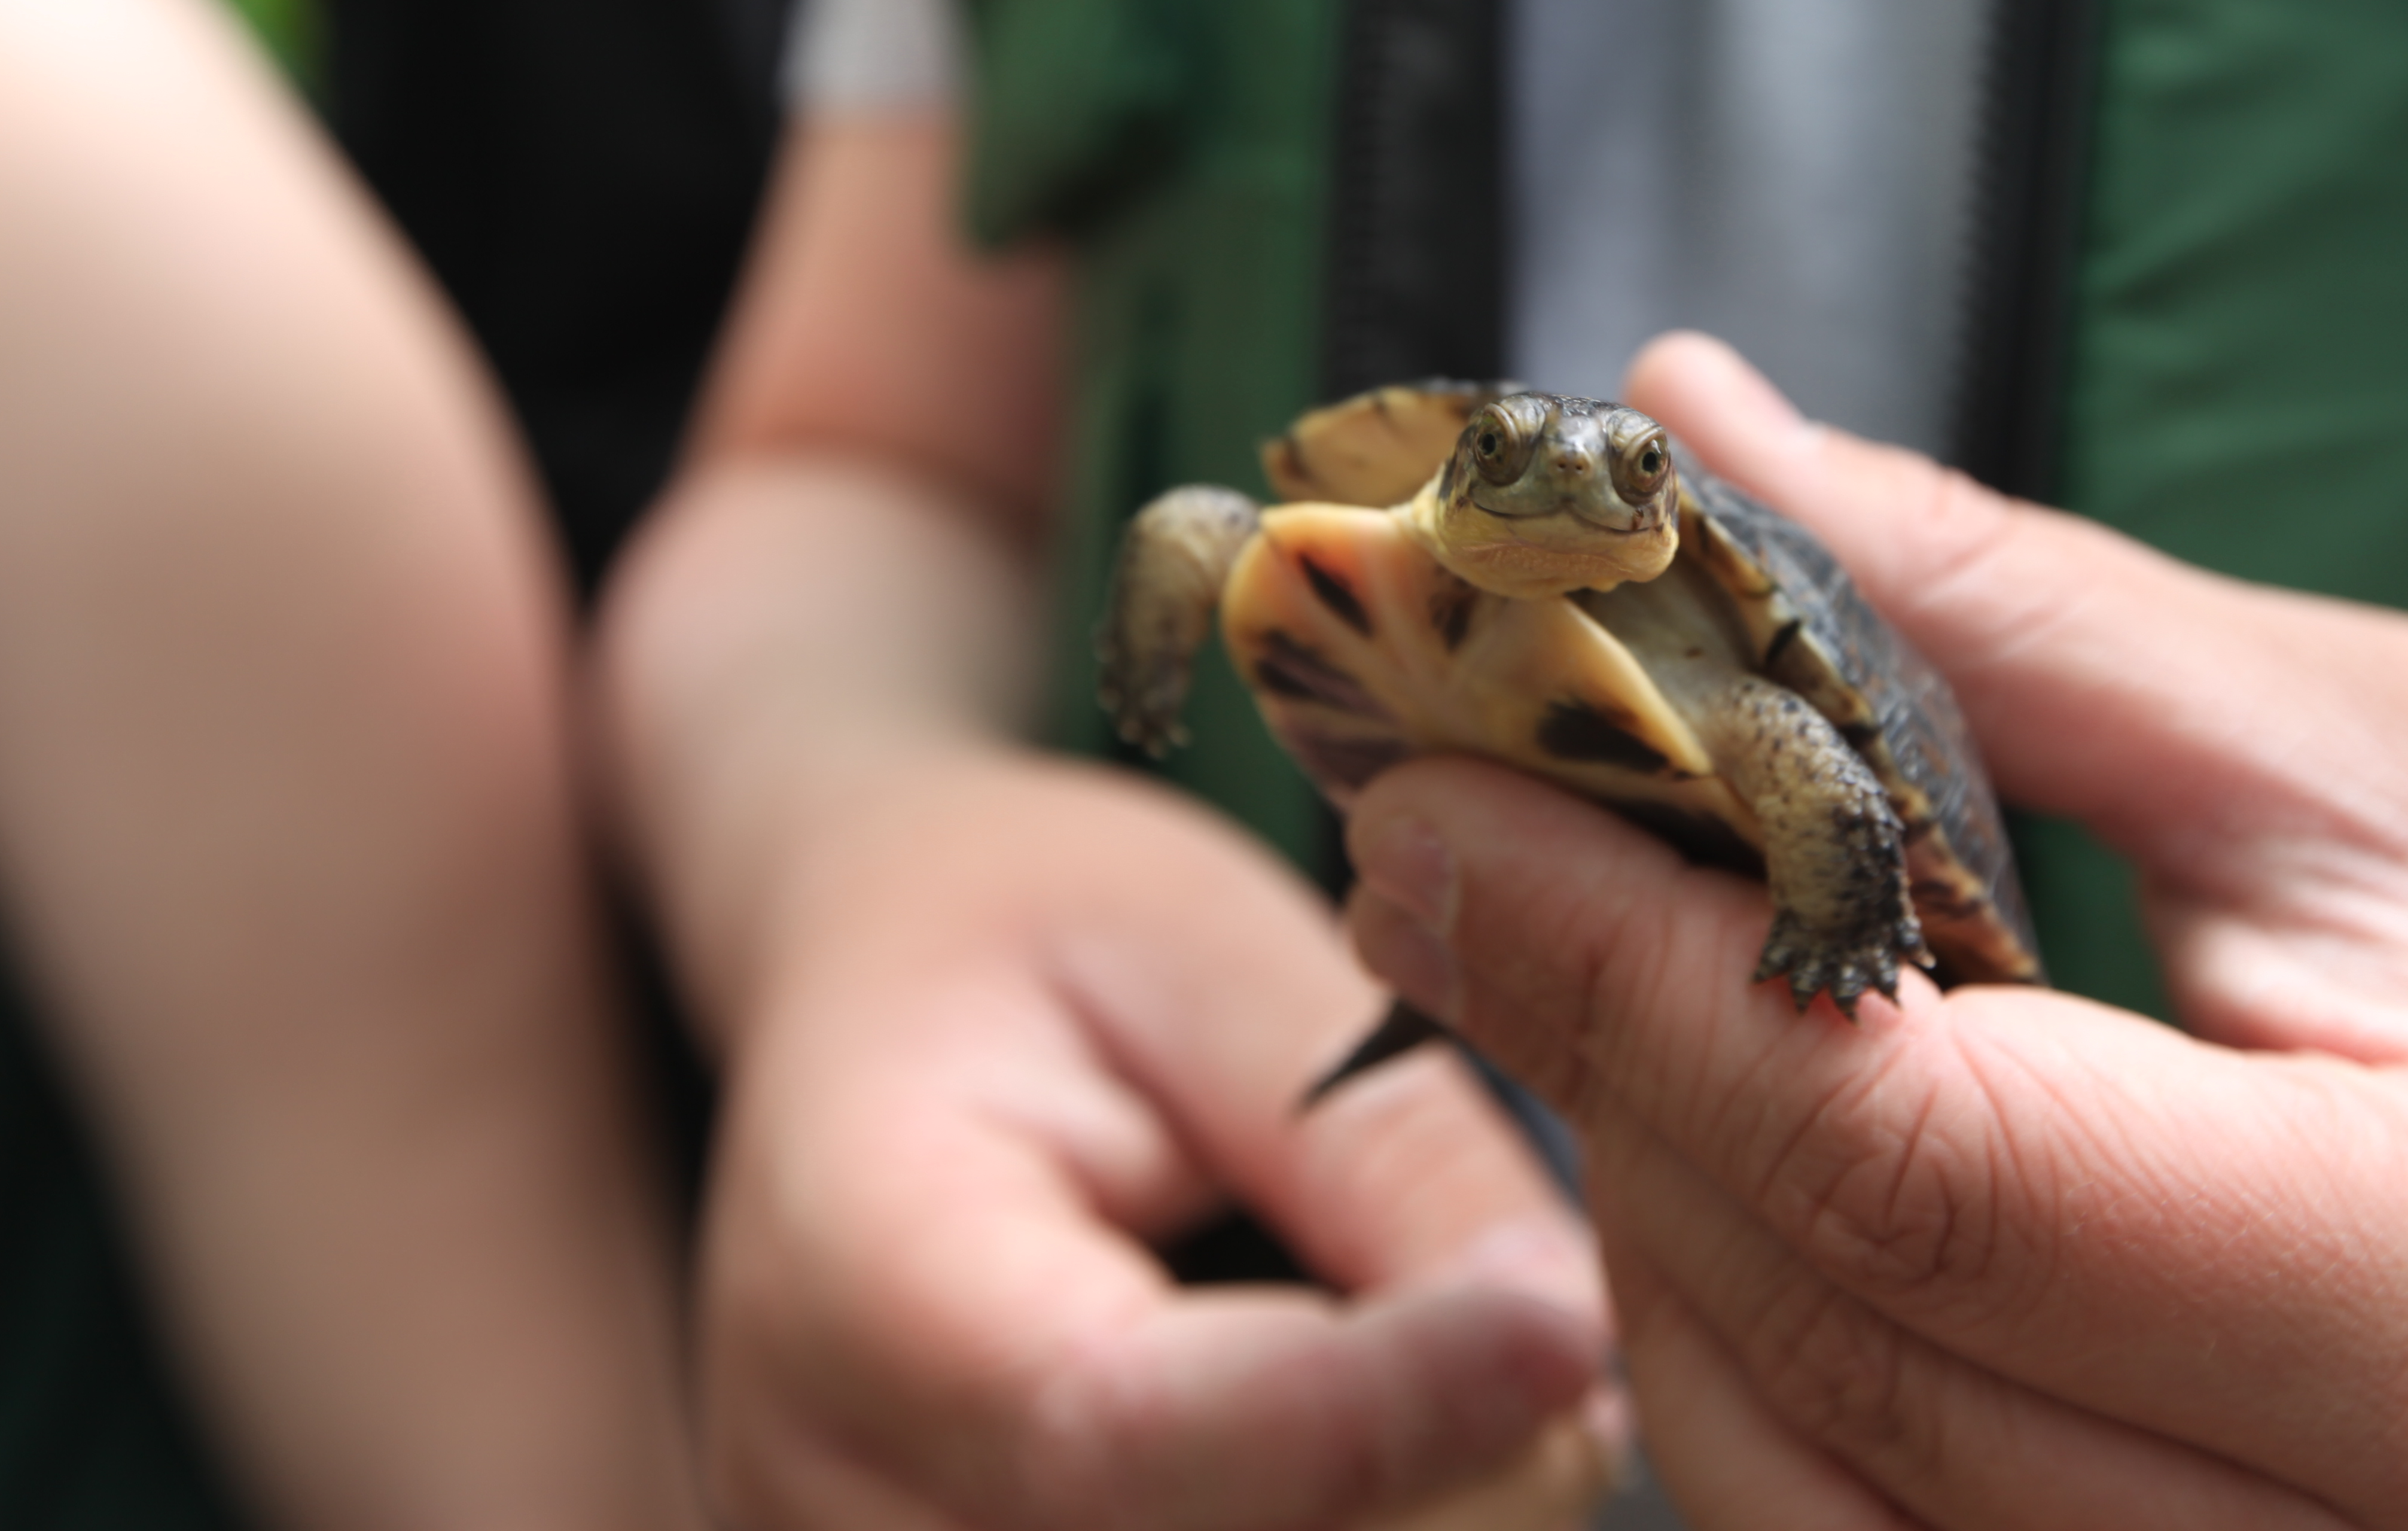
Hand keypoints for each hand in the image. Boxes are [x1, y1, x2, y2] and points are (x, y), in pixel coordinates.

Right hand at [696, 744, 1618, 1529]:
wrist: (877, 992)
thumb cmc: (1036, 936)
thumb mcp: (1207, 947)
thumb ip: (1373, 1140)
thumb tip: (1569, 1330)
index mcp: (857, 1274)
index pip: (1120, 1429)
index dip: (1373, 1408)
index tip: (1571, 1326)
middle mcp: (836, 1482)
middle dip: (1436, 1481)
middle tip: (1560, 1328)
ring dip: (1412, 1509)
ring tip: (1477, 1355)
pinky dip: (1356, 1517)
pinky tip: (1407, 1422)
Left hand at [1339, 333, 2407, 1529]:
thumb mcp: (2326, 711)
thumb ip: (1980, 601)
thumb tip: (1672, 434)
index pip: (1919, 1165)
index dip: (1623, 978)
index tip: (1424, 799)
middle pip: (1841, 1343)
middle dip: (1599, 1086)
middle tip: (1469, 861)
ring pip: (1812, 1505)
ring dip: (1650, 1248)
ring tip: (1617, 1017)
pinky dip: (1755, 1382)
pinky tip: (1734, 1187)